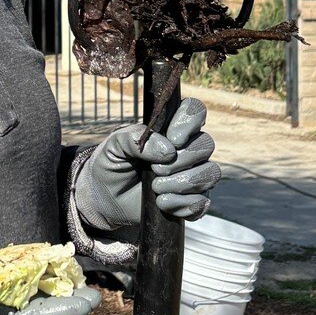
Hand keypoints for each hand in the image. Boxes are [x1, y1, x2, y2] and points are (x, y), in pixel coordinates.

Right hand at [0, 199, 98, 314]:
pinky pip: (19, 265)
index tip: (86, 302)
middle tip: (94, 291)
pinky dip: (38, 263)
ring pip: (29, 286)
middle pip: (34, 304)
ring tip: (82, 274)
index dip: (58, 313)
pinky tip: (57, 256)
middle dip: (65, 300)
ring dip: (54, 283)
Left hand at [74, 98, 219, 238]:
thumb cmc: (112, 164)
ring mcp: (194, 175)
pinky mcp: (193, 201)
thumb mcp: (114, 145)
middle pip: (206, 144)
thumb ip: (135, 137)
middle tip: (155, 169)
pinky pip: (202, 202)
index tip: (173, 138)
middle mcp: (188, 149)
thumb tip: (167, 150)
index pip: (195, 110)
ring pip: (210, 173)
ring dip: (181, 183)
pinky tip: (161, 203)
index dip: (190, 121)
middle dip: (181, 159)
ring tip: (155, 187)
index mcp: (171, 127)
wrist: (105, 198)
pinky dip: (181, 204)